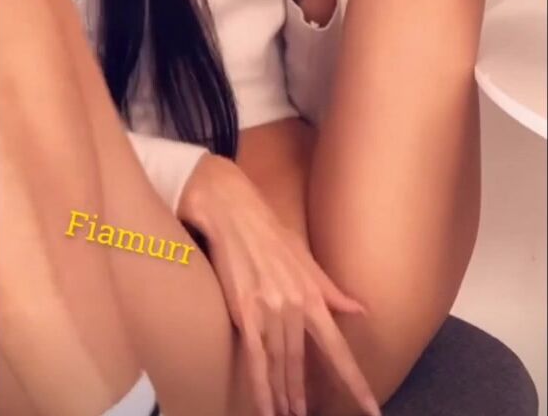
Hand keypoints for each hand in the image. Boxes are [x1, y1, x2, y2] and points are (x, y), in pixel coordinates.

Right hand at [178, 154, 379, 415]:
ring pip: (280, 364)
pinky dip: (261, 387)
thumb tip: (360, 310)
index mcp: (312, 293)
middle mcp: (294, 304)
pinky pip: (255, 358)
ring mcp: (268, 309)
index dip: (355, 381)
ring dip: (285, 396)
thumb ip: (329, 289)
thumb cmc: (267, 230)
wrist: (230, 208)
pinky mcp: (243, 310)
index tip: (372, 409)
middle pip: (303, 363)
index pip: (338, 347)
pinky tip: (266, 409)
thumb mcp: (303, 257)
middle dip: (306, 396)